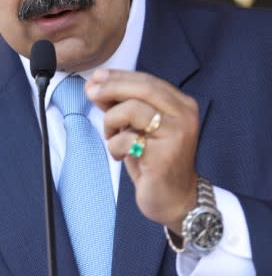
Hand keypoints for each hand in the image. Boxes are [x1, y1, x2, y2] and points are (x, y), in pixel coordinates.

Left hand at [85, 69, 198, 232]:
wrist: (173, 199)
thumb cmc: (153, 160)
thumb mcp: (136, 126)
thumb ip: (121, 105)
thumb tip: (95, 85)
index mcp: (180, 104)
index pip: (147, 80)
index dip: (119, 76)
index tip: (96, 78)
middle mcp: (184, 115)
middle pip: (142, 88)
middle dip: (111, 87)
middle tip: (91, 93)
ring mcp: (177, 134)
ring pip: (131, 109)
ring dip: (111, 121)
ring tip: (111, 135)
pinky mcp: (164, 154)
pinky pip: (126, 138)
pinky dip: (115, 146)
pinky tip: (120, 155)